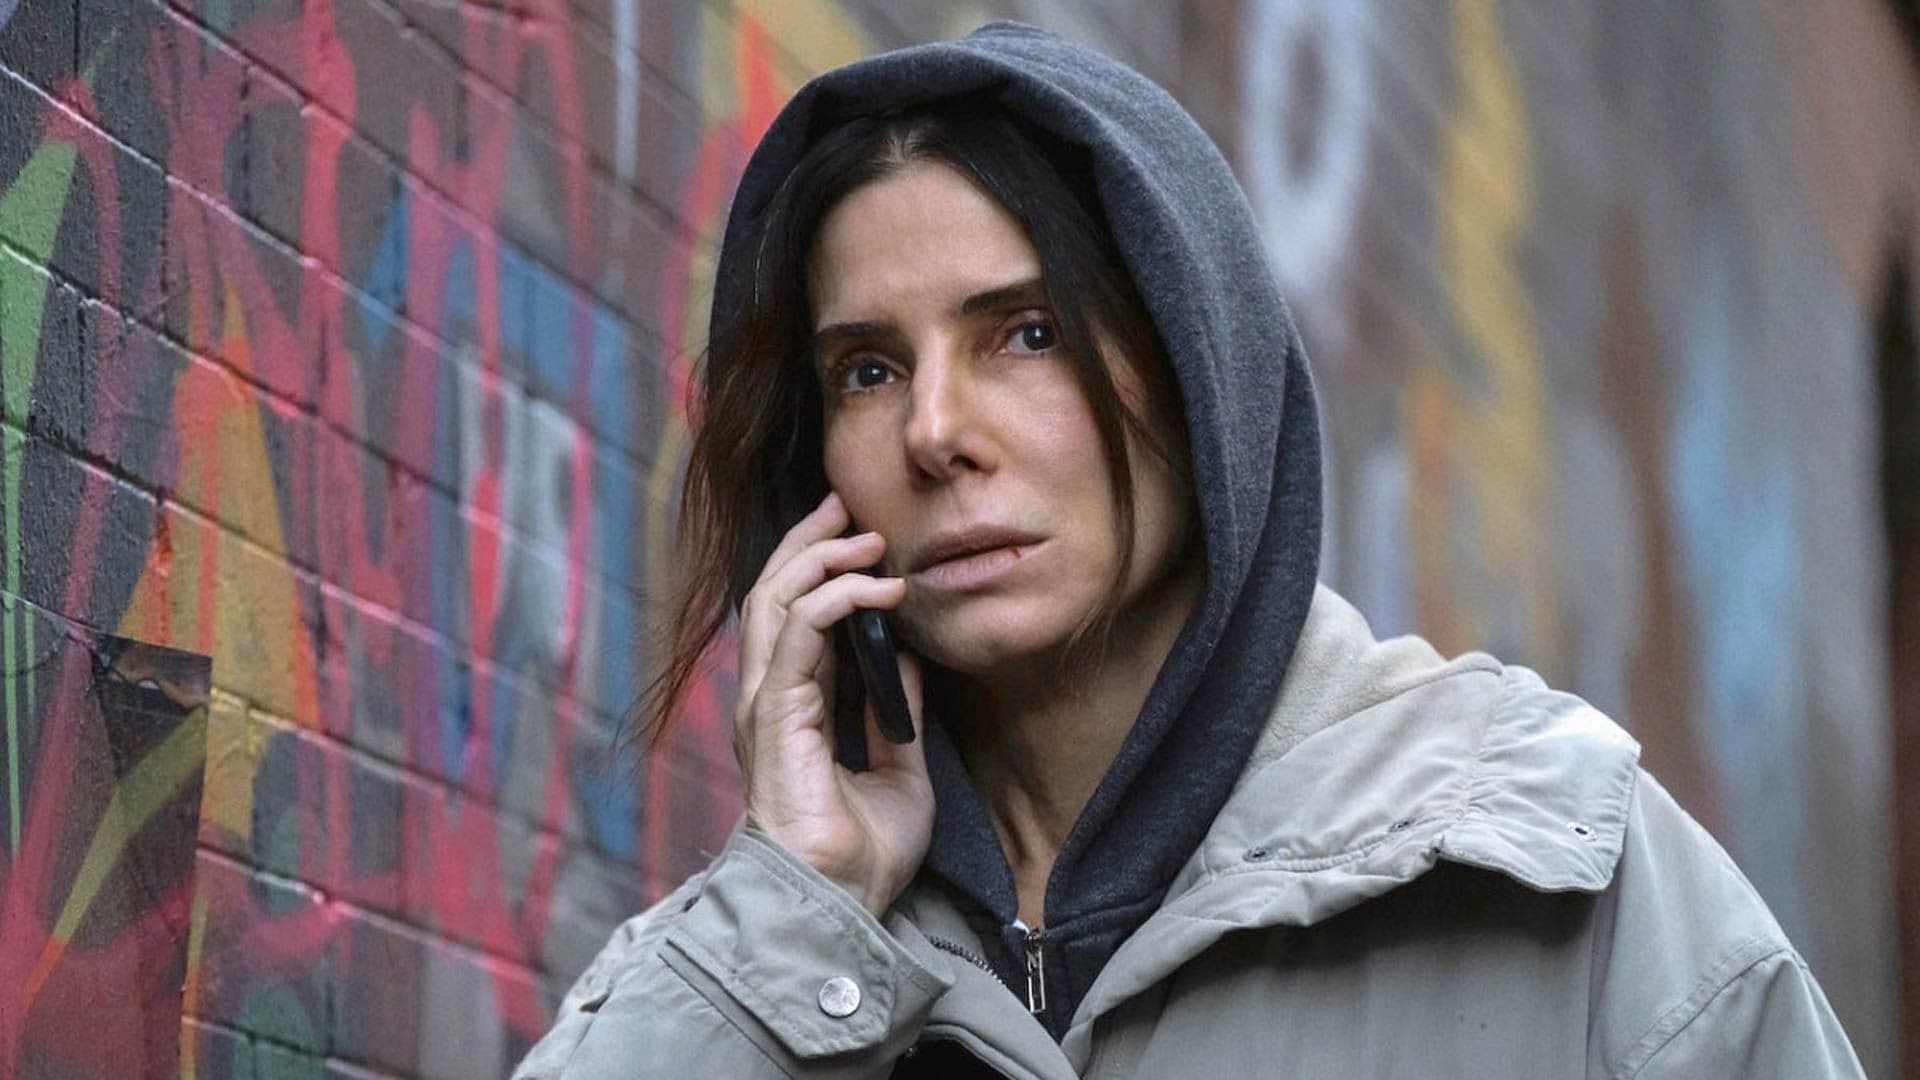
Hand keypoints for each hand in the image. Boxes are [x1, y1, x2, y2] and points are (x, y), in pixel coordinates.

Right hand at [733, 492, 931, 917]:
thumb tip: (907, 657)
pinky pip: (796, 634)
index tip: (857, 531)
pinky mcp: (775, 716)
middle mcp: (767, 700)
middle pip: (772, 593)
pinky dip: (834, 598)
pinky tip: (876, 586)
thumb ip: (897, 713)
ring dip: (820, 559)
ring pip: (775, 601)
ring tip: (867, 536)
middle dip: (809, 542)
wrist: (842, 904)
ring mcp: (765, 706)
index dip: (817, 566)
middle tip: (848, 506)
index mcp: (790, 709)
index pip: (789, 615)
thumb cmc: (861, 853)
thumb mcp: (900, 768)